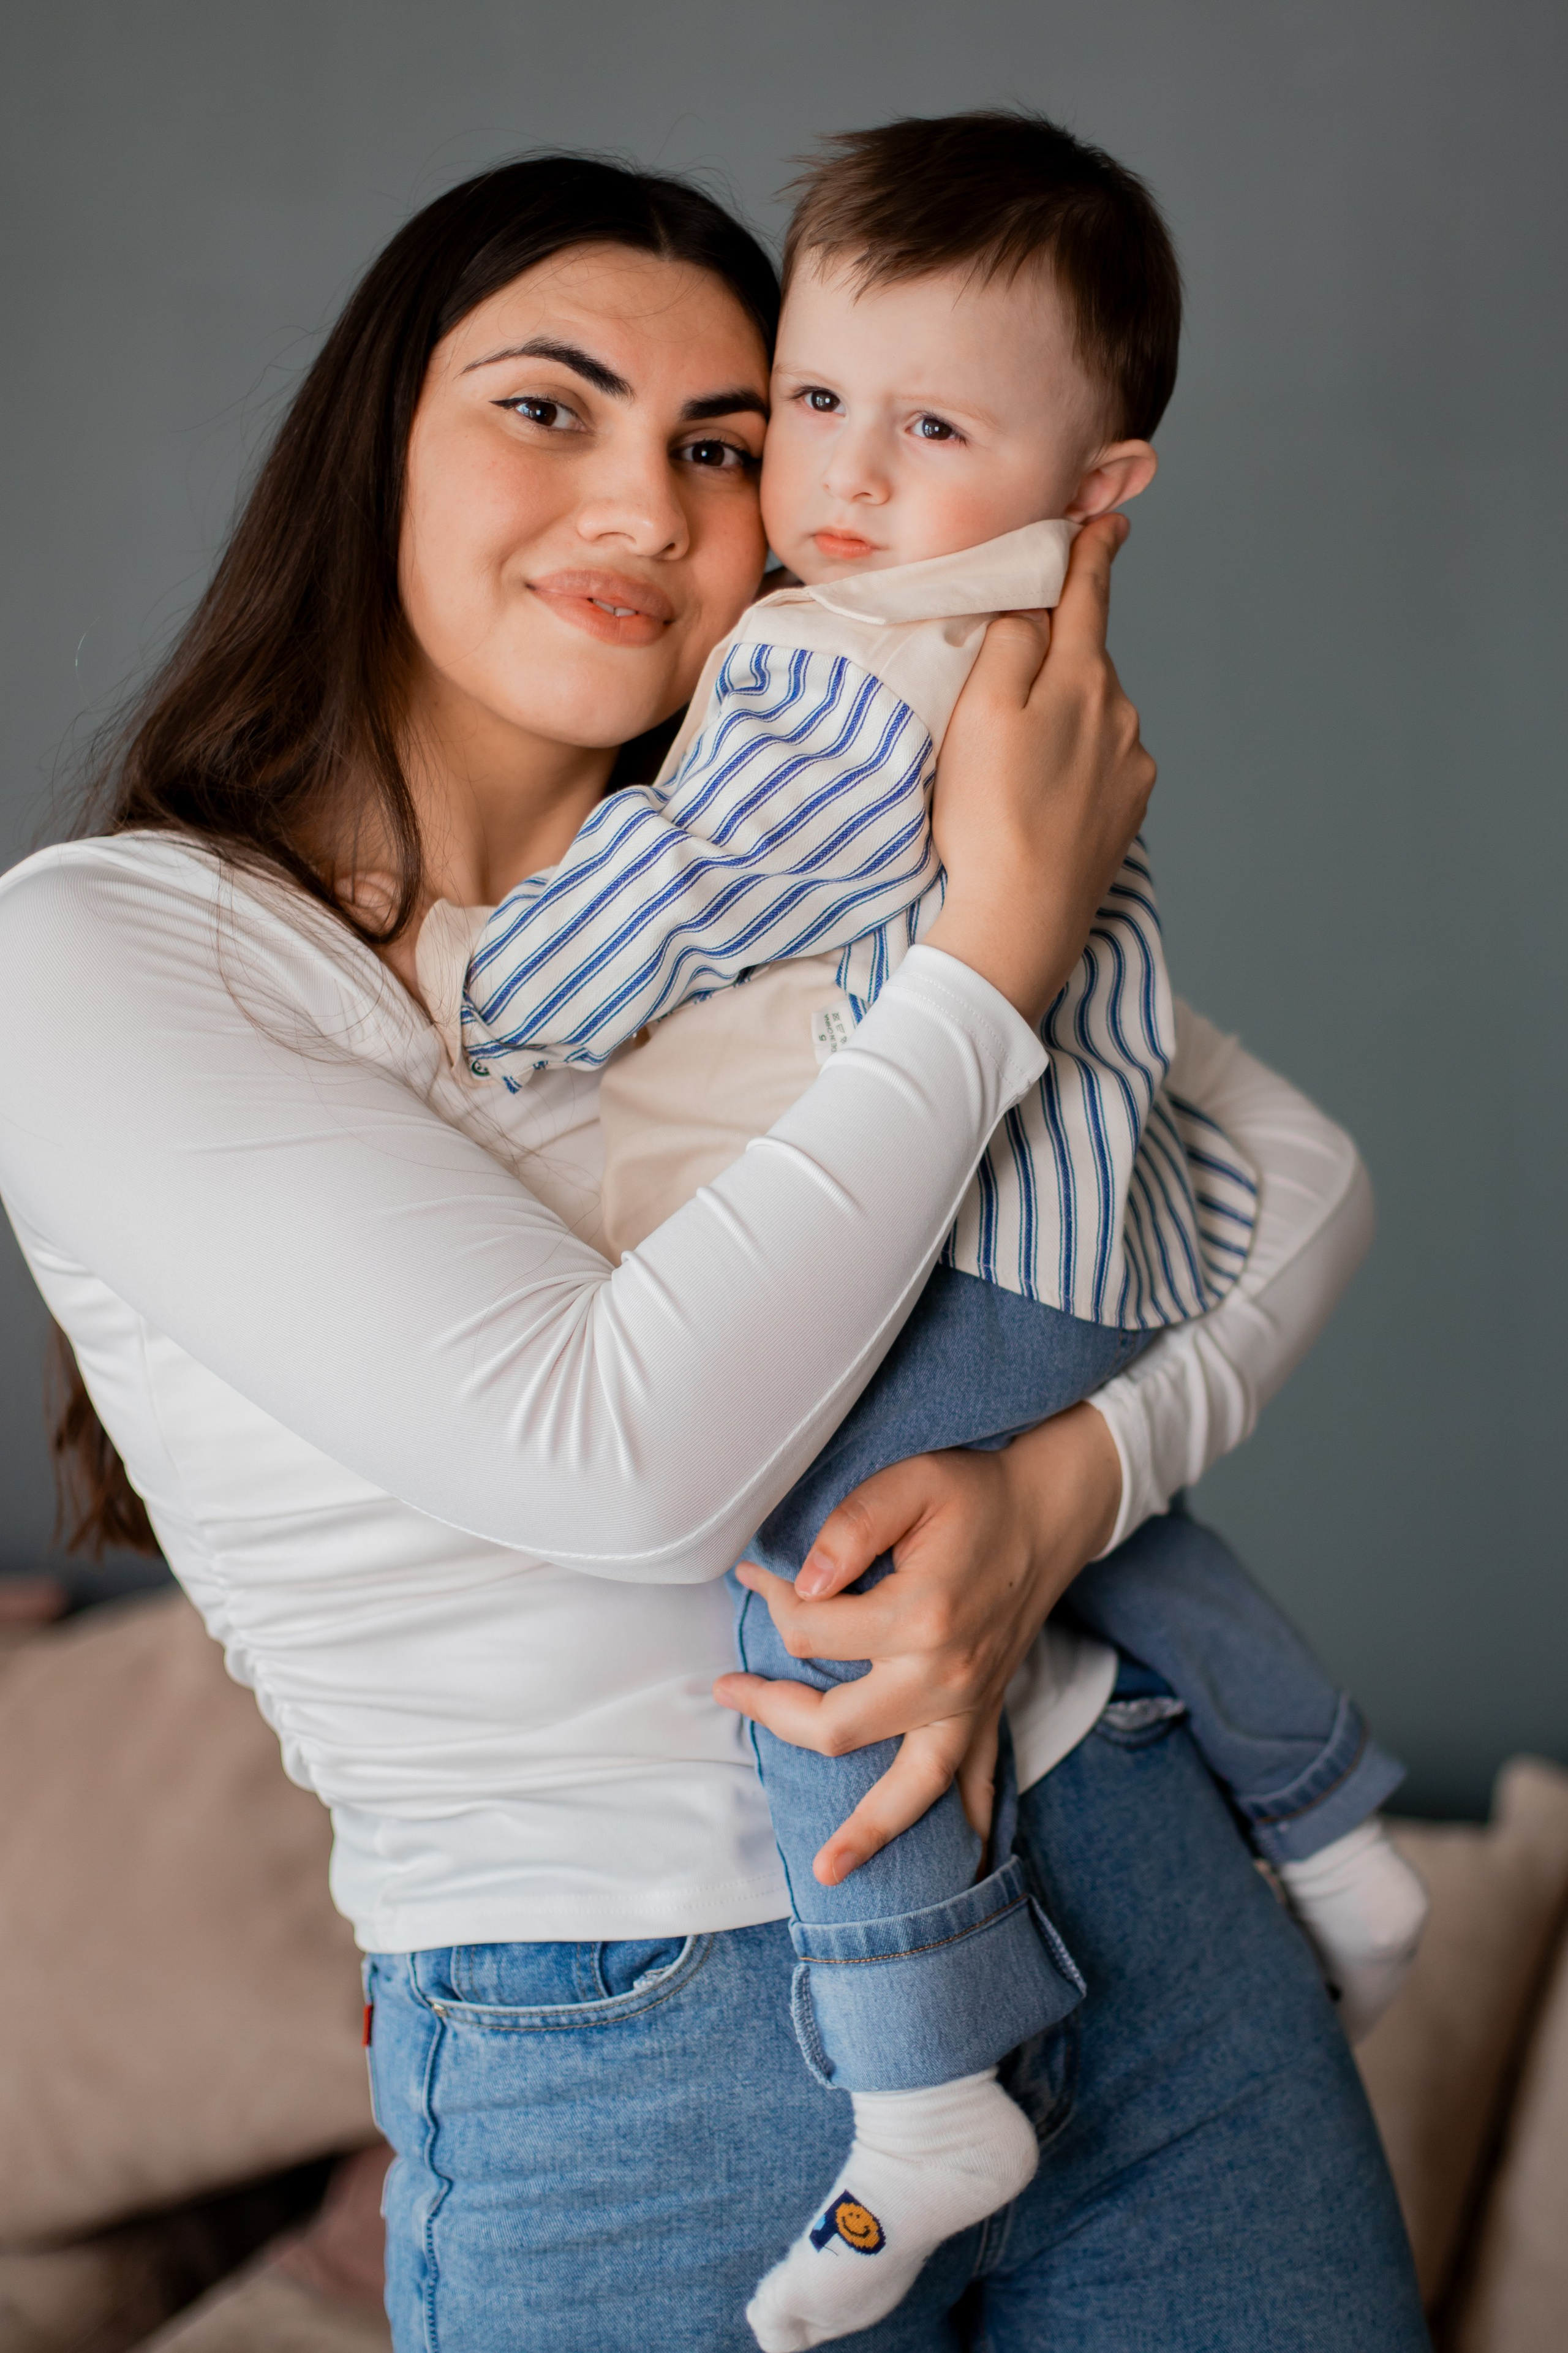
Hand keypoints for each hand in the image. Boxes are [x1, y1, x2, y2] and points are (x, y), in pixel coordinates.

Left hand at [712, 1401, 1122, 1886]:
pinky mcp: (988, 1708)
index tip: (758, 1575)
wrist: (1046, 1508)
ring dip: (869, 1831)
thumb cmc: (972, 1492)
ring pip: (911, 1787)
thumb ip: (850, 1528)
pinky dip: (971, 1824)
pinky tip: (963, 1863)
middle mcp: (946, 1674)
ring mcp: (971, 1701)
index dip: (774, 1602)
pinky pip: (980, 1782)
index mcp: (921, 1616)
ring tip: (827, 1872)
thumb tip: (800, 1582)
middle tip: (726, 1688)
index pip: (811, 1632)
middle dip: (773, 1712)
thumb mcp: (908, 1483)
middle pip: (837, 1725)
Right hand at [925, 514, 1155, 1026]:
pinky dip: (1077, 764)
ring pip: (1095, 714)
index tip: (1109, 521)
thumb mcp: (978, 713)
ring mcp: (1131, 764)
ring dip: (1064, 717)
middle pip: (1087, 659)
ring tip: (1017, 761)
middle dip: (1059, 655)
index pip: (1089, 596)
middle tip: (1011, 684)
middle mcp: (1120, 713)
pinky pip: (1104, 763)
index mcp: (1080, 679)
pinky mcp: (1130, 810)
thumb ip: (1009, 646)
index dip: (1094, 552)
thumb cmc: (987, 815)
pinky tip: (1044, 796)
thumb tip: (1034, 604)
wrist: (1023, 917)